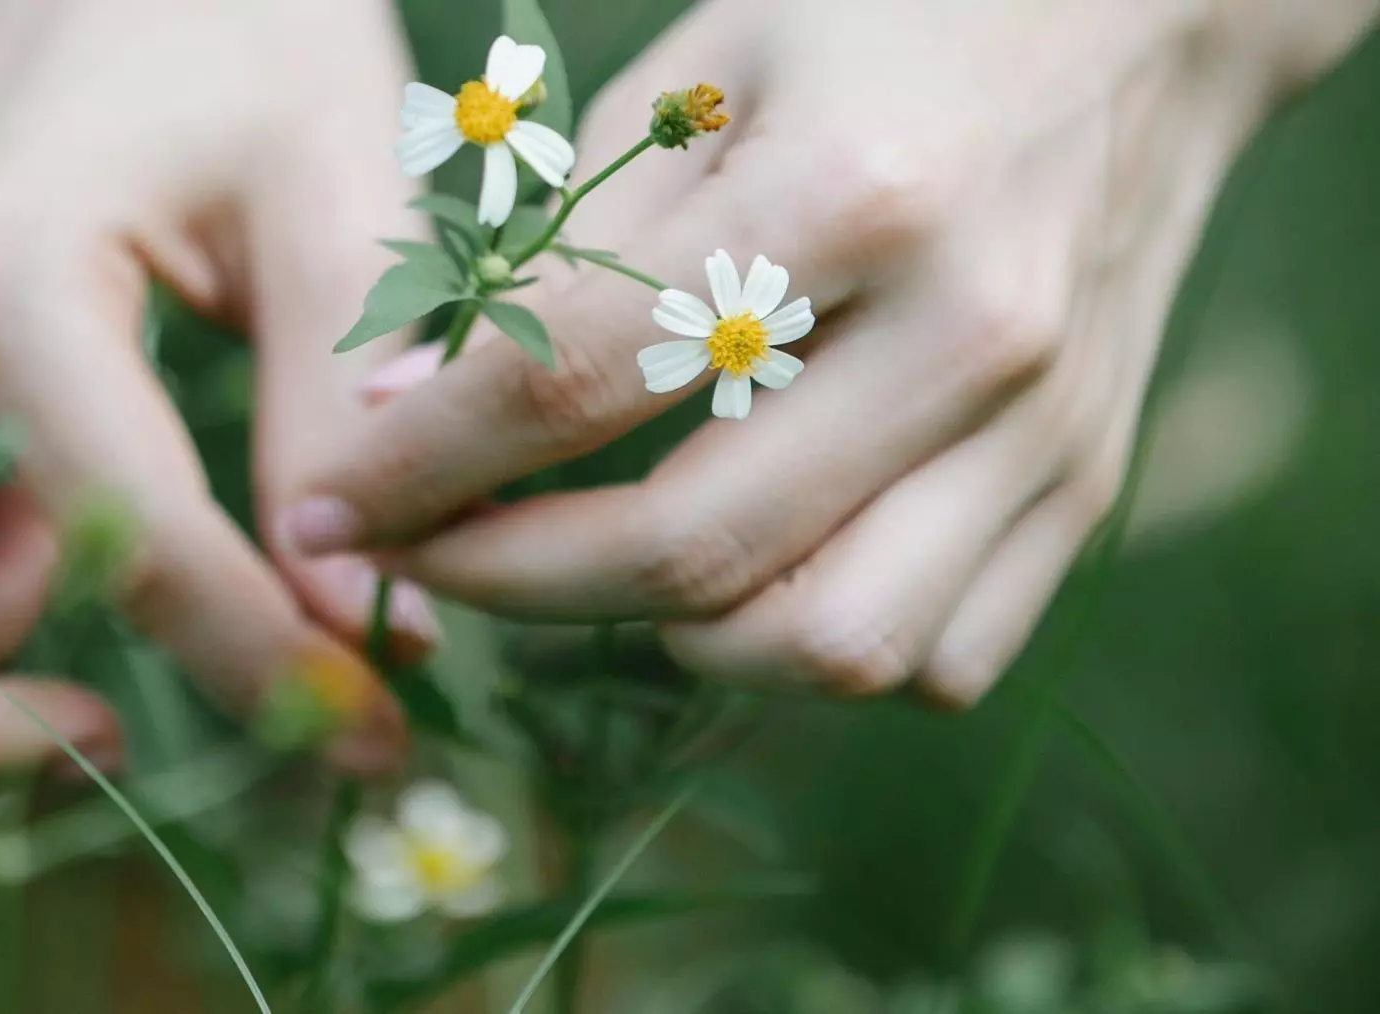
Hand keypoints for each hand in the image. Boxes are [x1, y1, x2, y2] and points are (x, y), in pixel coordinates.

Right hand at [0, 0, 434, 777]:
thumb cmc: (253, 24)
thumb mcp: (334, 193)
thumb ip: (341, 400)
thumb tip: (362, 606)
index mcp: (9, 261)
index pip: (119, 524)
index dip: (247, 654)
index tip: (360, 725)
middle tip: (137, 751)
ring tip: (110, 697)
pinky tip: (91, 578)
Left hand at [285, 0, 1375, 703]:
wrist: (1146, 17)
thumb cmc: (890, 18)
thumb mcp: (701, 71)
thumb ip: (552, 245)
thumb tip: (391, 404)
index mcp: (849, 187)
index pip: (573, 380)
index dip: (418, 466)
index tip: (327, 510)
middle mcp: (961, 329)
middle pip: (691, 550)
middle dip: (509, 583)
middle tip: (430, 562)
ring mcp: (1043, 425)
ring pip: (827, 645)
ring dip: (670, 645)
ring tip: (596, 573)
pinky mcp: (1088, 482)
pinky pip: (936, 655)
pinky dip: (809, 650)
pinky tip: (753, 576)